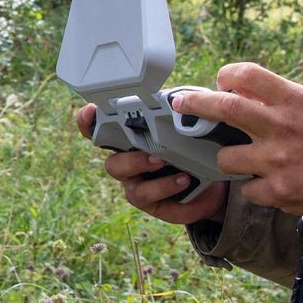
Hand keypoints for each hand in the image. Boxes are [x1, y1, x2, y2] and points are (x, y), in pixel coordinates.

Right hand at [73, 101, 227, 226]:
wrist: (214, 183)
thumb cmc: (194, 147)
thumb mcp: (187, 124)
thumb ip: (175, 111)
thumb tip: (172, 99)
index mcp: (130, 140)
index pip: (100, 130)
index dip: (88, 121)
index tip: (92, 111)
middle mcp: (128, 163)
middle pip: (112, 163)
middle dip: (129, 158)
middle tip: (152, 152)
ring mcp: (137, 185)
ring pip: (129, 182)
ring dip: (142, 168)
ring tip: (164, 162)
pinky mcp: (151, 203)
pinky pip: (150, 196)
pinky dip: (166, 186)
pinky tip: (183, 179)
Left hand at [166, 62, 302, 220]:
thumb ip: (280, 96)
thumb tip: (243, 85)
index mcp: (293, 101)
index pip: (248, 75)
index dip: (226, 75)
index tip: (219, 81)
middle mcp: (281, 128)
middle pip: (225, 108)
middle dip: (196, 105)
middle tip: (181, 105)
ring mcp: (278, 162)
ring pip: (226, 158)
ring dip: (229, 158)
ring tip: (246, 160)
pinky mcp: (280, 191)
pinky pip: (247, 189)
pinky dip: (253, 187)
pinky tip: (269, 184)